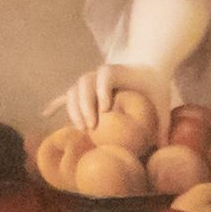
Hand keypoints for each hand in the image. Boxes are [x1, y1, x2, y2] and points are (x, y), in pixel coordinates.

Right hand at [48, 57, 166, 135]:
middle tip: (91, 127)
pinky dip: (55, 103)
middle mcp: (99, 73)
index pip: (104, 76)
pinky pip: (67, 95)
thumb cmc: (155, 85)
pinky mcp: (85, 88)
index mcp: (116, 71)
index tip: (106, 109)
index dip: (102, 91)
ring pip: (73, 90)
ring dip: (73, 108)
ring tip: (80, 128)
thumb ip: (164, 121)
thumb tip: (166, 146)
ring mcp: (89, 80)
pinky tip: (44, 115)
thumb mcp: (161, 102)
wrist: (148, 64)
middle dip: (85, 105)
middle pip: (84, 84)